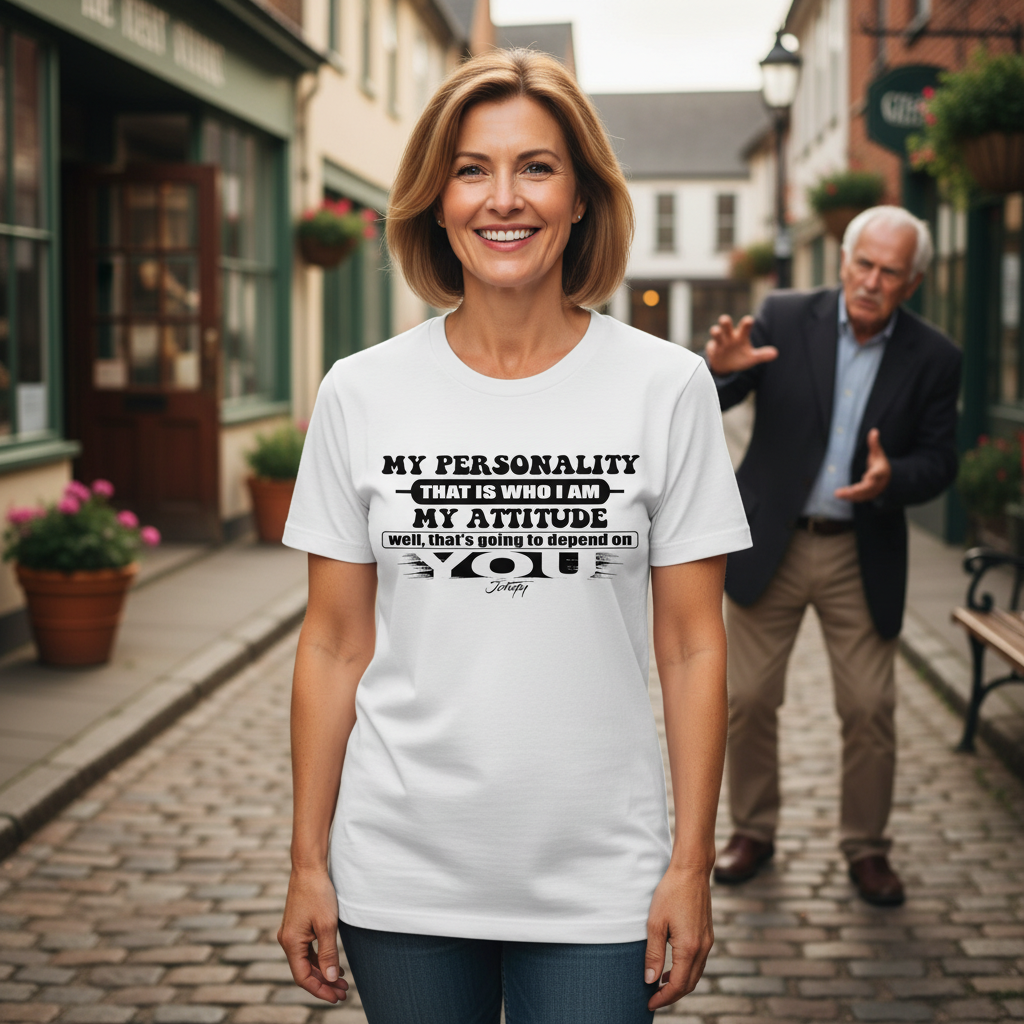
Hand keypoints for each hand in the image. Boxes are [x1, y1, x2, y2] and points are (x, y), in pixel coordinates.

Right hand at [277, 867, 348, 1003]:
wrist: (309, 868)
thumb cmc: (317, 893)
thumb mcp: (327, 925)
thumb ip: (328, 954)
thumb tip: (332, 979)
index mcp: (291, 942)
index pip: (303, 977)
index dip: (320, 990)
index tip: (337, 997)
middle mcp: (287, 940)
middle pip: (305, 971)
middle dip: (324, 983)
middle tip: (344, 993)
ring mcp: (291, 933)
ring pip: (306, 961)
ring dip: (323, 972)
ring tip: (343, 982)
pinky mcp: (297, 926)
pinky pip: (307, 950)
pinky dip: (320, 959)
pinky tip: (333, 964)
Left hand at [645, 864, 714, 1010]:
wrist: (691, 870)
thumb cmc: (671, 892)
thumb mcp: (655, 923)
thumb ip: (653, 954)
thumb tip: (650, 980)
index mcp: (689, 947)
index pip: (678, 985)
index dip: (664, 998)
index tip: (649, 1003)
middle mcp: (703, 948)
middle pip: (690, 983)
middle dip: (672, 995)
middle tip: (653, 998)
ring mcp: (708, 941)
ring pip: (696, 973)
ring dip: (680, 983)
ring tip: (660, 985)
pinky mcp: (708, 934)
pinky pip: (699, 961)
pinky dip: (687, 970)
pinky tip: (673, 966)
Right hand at [706, 314, 777, 374]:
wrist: (725, 365)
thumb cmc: (739, 357)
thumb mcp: (751, 358)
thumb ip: (762, 355)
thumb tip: (776, 353)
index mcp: (741, 336)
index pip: (744, 326)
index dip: (746, 323)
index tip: (748, 320)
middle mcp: (730, 336)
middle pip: (726, 325)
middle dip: (725, 322)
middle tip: (724, 319)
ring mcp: (720, 342)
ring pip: (715, 332)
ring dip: (715, 331)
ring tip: (716, 331)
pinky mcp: (712, 350)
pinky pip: (710, 347)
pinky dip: (711, 348)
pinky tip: (713, 351)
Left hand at [834, 428, 890, 502]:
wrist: (888, 477)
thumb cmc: (880, 463)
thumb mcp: (878, 453)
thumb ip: (874, 444)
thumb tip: (874, 431)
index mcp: (881, 471)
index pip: (878, 474)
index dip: (874, 476)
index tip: (869, 476)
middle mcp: (878, 483)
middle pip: (867, 488)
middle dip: (855, 490)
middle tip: (841, 491)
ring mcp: (874, 491)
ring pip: (863, 495)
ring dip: (850, 496)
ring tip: (837, 494)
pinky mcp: (869, 495)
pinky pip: (860, 498)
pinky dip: (851, 498)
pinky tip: (840, 495)